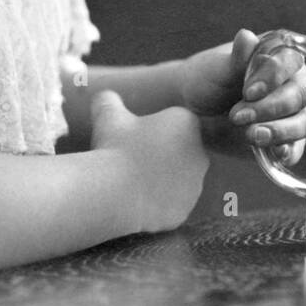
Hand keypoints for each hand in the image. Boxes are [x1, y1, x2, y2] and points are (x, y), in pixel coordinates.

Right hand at [90, 88, 208, 233]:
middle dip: (161, 154)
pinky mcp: (185, 210)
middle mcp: (200, 153)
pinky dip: (156, 203)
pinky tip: (136, 200)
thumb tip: (105, 95)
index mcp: (187, 124)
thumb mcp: (107, 115)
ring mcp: (195, 185)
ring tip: (131, 181)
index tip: (135, 136)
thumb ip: (109, 100)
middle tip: (131, 159)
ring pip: (177, 179)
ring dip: (160, 179)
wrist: (116, 193)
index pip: (176, 123)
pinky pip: (171, 204)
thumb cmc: (114, 147)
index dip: (154, 129)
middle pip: (180, 150)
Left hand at [179, 28, 305, 164]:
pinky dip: (290, 150)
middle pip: (298, 95)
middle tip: (237, 116)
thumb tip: (246, 36)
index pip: (289, 62)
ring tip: (251, 136)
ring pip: (302, 121)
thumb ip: (235, 58)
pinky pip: (297, 145)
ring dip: (279, 130)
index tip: (247, 92)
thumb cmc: (209, 78)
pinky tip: (278, 153)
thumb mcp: (217, 69)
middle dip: (270, 108)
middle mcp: (292, 83)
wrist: (196, 107)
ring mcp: (291, 112)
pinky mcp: (285, 136)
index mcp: (279, 57)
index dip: (273, 77)